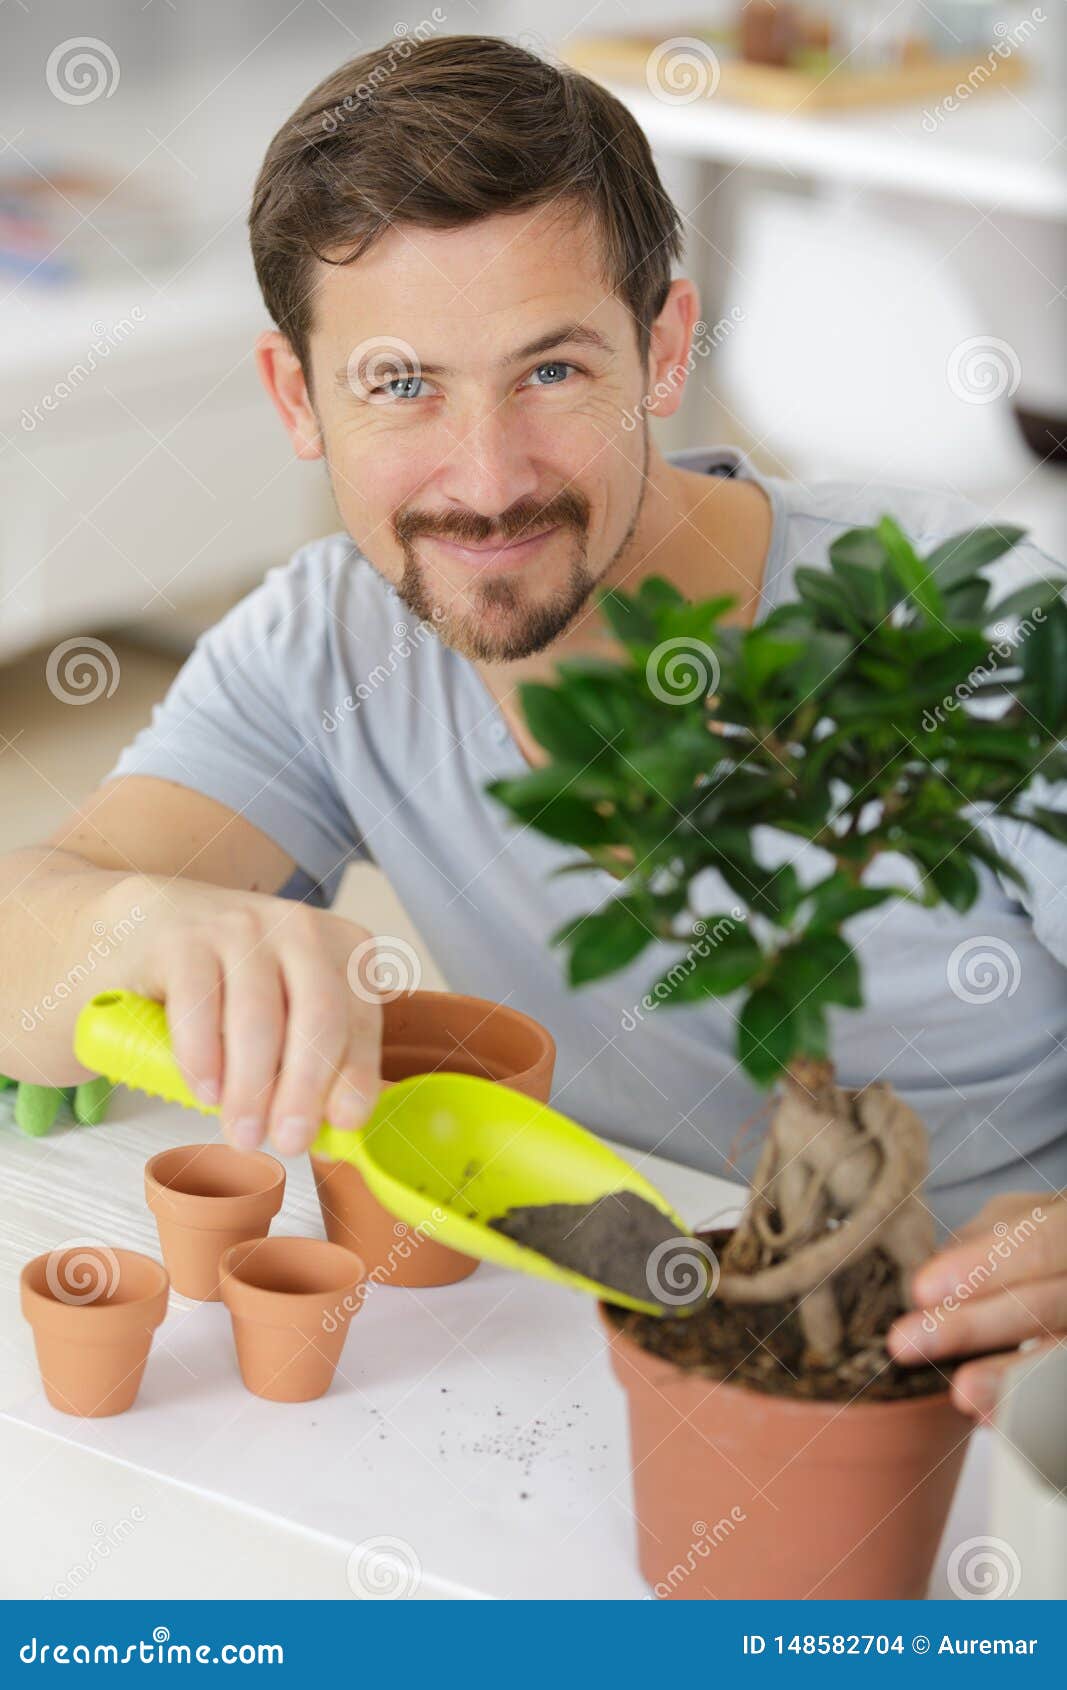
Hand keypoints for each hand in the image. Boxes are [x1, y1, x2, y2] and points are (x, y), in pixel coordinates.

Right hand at [113, 874, 382, 1155]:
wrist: (154, 922)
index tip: (343, 1123)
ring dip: (252, 1086)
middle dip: (305, 1088)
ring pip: (258, 1016)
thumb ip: (314, 1056)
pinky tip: (205, 1091)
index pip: (360, 1020)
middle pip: (318, 1016)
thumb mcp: (290, 1006)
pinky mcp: (184, 940)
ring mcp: (242, 928)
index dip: (355, 1076)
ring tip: (244, 1132)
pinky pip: (198, 1005)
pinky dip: (203, 1056)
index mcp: (343, 947)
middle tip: (288, 1141)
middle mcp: (300, 930)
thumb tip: (331, 1127)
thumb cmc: (233, 979)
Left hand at [888, 1191, 1066, 1419]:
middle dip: (972, 1327)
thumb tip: (924, 1282)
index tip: (922, 1290)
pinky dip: (1026, 1404)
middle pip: (1043, 1307)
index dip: (984, 1267)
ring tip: (959, 1394)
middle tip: (906, 1342)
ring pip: (1061, 1355)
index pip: (1038, 1243)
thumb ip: (977, 1245)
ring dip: (1007, 1378)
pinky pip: (1060, 1387)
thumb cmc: (1044, 1237)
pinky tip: (990, 1416)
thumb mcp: (1016, 1220)